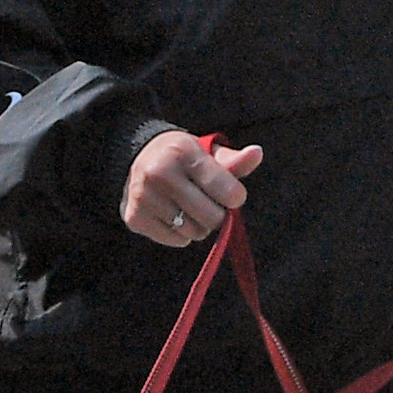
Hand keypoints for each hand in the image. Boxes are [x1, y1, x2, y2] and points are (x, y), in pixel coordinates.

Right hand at [122, 131, 262, 247]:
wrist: (135, 159)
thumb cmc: (182, 157)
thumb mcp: (207, 151)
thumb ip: (234, 160)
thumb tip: (257, 154)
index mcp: (183, 152)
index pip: (228, 192)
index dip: (235, 197)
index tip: (230, 193)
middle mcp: (160, 173)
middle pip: (212, 218)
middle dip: (218, 214)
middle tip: (208, 202)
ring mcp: (144, 197)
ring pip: (195, 233)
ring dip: (199, 226)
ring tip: (189, 207)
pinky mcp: (135, 218)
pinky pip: (177, 241)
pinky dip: (181, 234)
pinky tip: (172, 215)